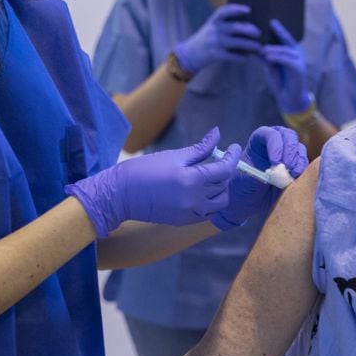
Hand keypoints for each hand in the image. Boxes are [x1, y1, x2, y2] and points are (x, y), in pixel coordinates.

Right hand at [65, 127, 238, 236]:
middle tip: (220, 158)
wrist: (121, 195)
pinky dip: (211, 201)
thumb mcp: (174, 156)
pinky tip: (202, 190)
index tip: (234, 147)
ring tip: (212, 176)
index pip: (224, 169)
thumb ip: (200, 148)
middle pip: (223, 185)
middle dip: (225, 171)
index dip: (232, 157)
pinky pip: (207, 212)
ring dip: (221, 188)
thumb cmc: (145, 170)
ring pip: (219, 202)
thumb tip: (217, 134)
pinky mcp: (184, 221)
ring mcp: (190, 213)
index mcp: (191, 180)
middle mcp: (194, 200)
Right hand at [174, 3, 261, 74]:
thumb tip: (247, 26)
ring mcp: (214, 42)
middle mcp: (214, 30)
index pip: (224, 11)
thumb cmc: (205, 40)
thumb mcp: (210, 28)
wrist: (189, 55)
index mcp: (213, 21)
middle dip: (249, 30)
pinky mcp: (215, 54)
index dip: (237, 9)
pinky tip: (247, 59)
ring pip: (237, 42)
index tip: (249, 9)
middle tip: (259, 33)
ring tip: (258, 47)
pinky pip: (232, 56)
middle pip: (235, 27)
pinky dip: (241, 58)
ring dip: (250, 45)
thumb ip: (224, 25)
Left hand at [213, 126, 307, 229]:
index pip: (270, 134)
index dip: (275, 144)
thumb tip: (252, 154)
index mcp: (259, 141)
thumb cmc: (241, 185)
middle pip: (288, 136)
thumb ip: (250, 164)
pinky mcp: (295, 166)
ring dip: (297, 160)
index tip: (275, 162)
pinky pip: (304, 162)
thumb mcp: (242, 173)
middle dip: (289, 150)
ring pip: (298, 148)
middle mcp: (275, 143)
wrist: (249, 202)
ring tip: (291, 174)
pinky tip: (296, 177)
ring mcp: (287, 154)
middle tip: (287, 167)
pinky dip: (302, 168)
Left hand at [261, 19, 310, 114]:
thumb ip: (262, 58)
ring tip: (263, 48)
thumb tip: (250, 50)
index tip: (271, 20)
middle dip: (279, 32)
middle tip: (269, 24)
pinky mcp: (299, 70)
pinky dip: (278, 57)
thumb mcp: (269, 67)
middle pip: (287, 40)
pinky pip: (288, 61)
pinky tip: (268, 56)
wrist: (288, 98)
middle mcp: (296, 54)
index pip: (284, 38)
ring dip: (274, 48)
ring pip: (286, 51)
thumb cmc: (279, 81)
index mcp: (289, 52)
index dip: (278, 29)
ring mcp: (299, 62)